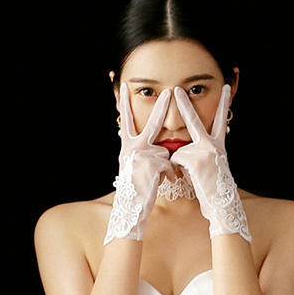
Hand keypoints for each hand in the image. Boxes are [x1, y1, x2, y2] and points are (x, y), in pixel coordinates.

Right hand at [103, 83, 175, 244]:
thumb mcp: (134, 166)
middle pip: (151, 124)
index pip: (126, 121)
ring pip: (164, 153)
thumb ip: (144, 152)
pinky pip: (169, 165)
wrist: (131, 207)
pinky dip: (169, 175)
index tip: (124, 87)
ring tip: (155, 180)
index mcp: (128, 146)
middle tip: (169, 91)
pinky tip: (161, 183)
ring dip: (165, 167)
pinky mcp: (152, 165)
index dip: (125, 104)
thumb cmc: (135, 187)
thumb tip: (158, 147)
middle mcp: (133, 148)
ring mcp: (142, 156)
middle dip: (161, 107)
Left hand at [169, 85, 250, 240]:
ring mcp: (204, 151)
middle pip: (196, 121)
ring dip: (181, 166)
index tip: (225, 86)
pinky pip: (176, 161)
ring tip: (196, 177)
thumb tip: (183, 147)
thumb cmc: (213, 186)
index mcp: (218, 145)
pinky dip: (176, 171)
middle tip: (177, 88)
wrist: (221, 203)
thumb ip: (200, 151)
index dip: (224, 103)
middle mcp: (213, 145)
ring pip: (180, 151)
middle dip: (186, 104)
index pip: (221, 120)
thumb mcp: (210, 164)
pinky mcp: (194, 160)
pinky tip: (188, 179)